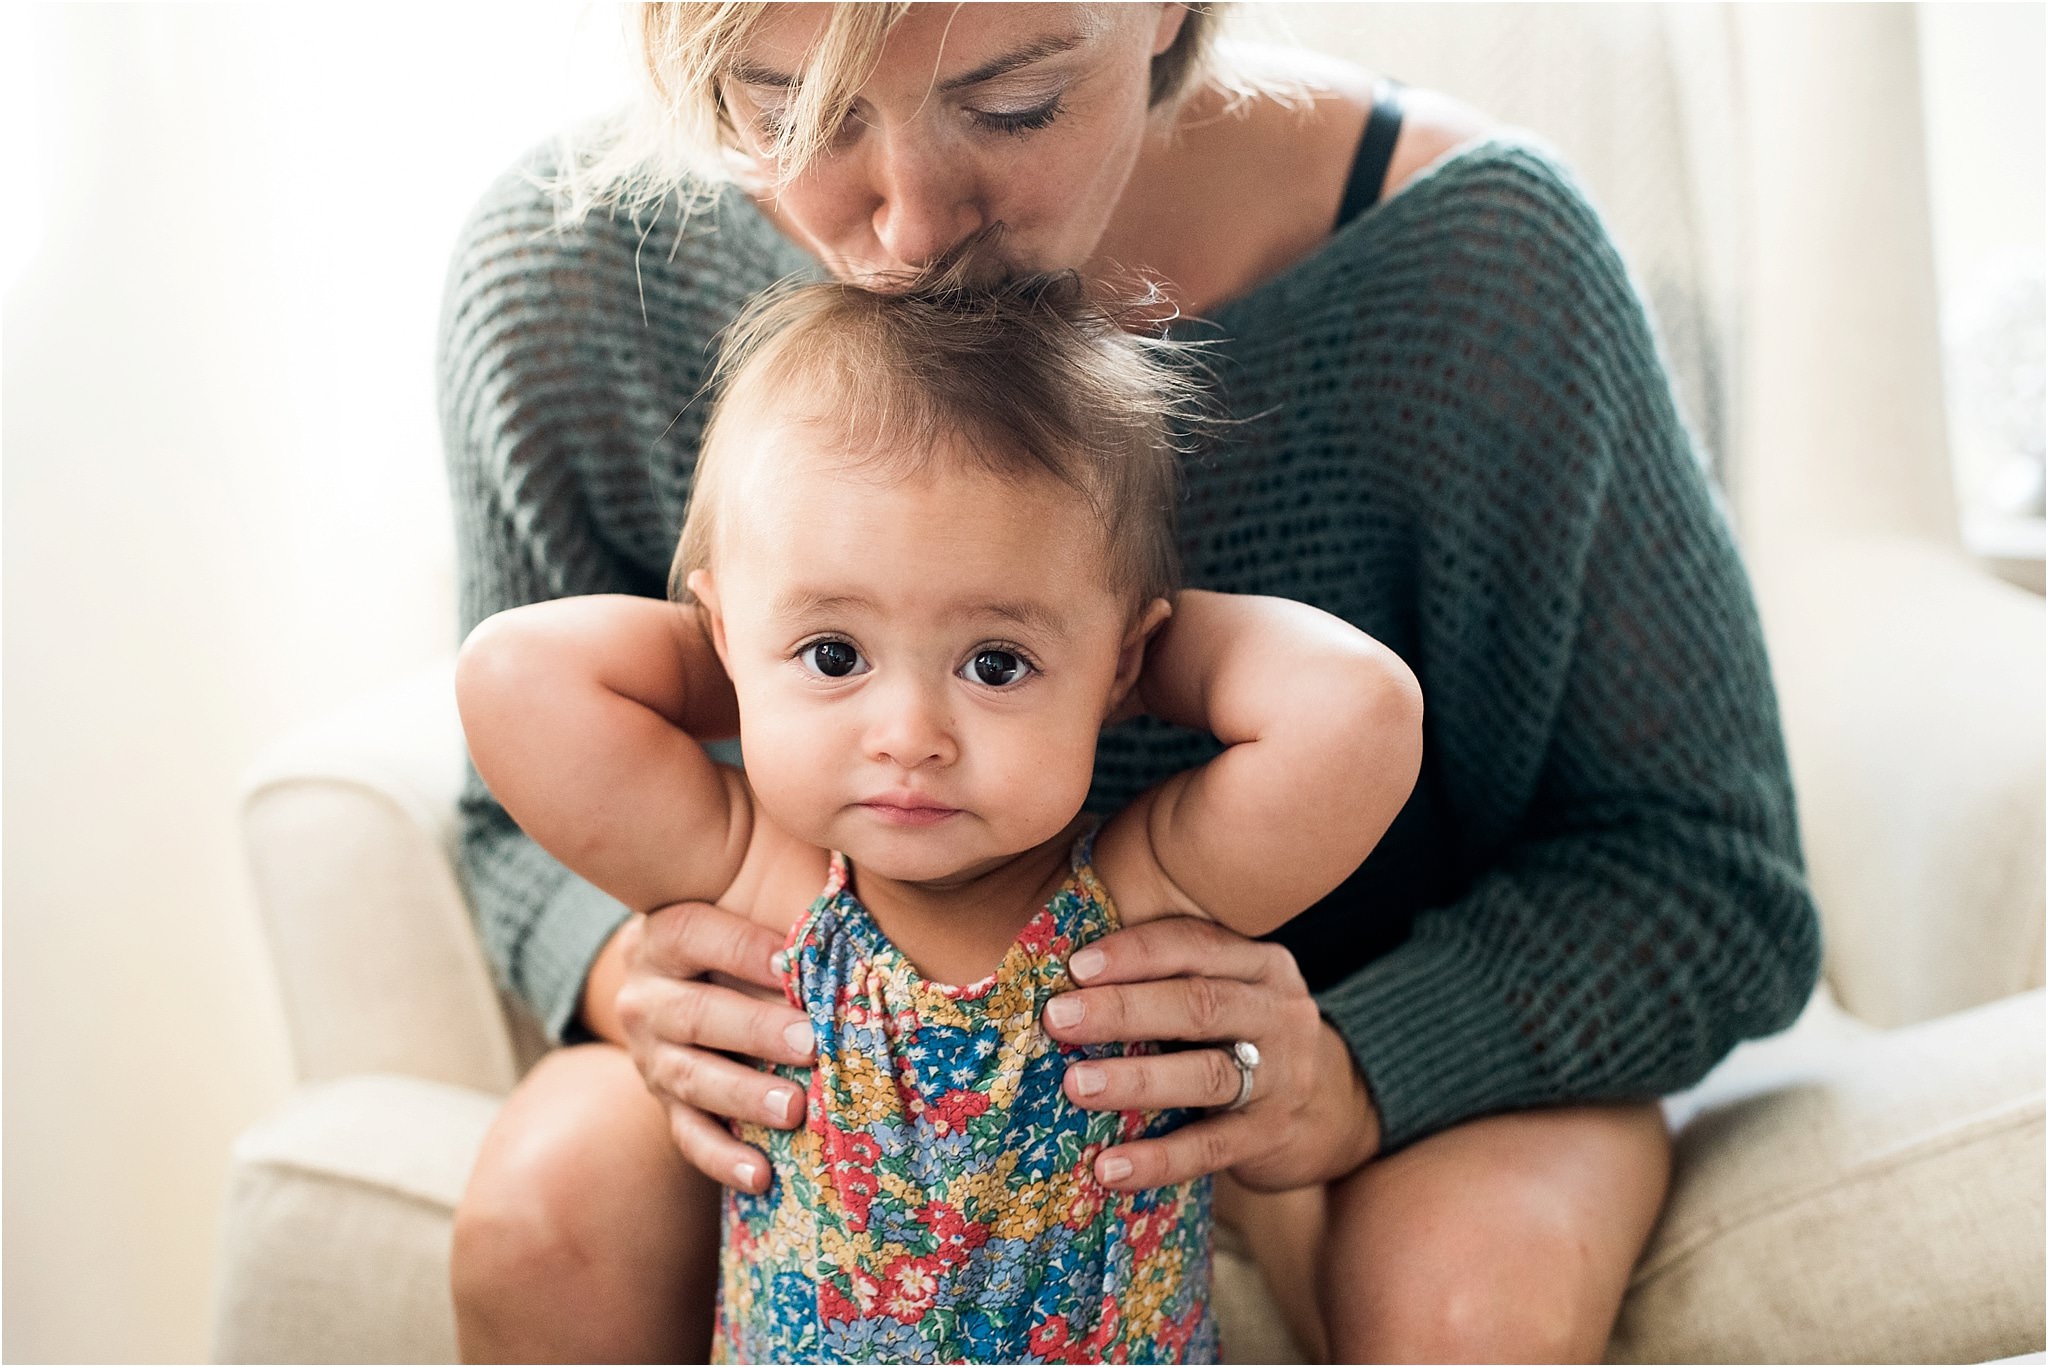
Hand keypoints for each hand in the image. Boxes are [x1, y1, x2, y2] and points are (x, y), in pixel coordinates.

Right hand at [593, 903, 816, 1194]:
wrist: (678, 975)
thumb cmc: (740, 930)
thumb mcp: (748, 898)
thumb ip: (789, 890)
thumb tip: (850, 874)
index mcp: (665, 935)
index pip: (695, 935)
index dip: (741, 948)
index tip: (791, 961)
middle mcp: (646, 996)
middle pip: (695, 1015)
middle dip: (754, 1029)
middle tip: (811, 1042)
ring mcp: (650, 1055)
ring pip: (690, 1078)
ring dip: (743, 1095)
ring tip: (795, 1108)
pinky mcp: (664, 1103)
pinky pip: (688, 1135)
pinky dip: (723, 1158)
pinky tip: (763, 1175)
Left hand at [1039, 916, 1381, 1191]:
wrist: (1333, 1107)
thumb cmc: (1242, 1034)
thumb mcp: (1227, 989)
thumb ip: (1170, 975)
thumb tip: (1064, 973)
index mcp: (1260, 963)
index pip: (1196, 945)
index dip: (1136, 953)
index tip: (1077, 966)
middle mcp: (1279, 1012)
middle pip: (1199, 1005)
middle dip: (1124, 1010)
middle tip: (1059, 1019)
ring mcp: (1282, 1077)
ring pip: (1206, 1074)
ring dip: (1137, 1080)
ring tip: (1076, 1086)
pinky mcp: (1272, 1136)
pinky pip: (1211, 1147)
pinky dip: (1159, 1159)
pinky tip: (1110, 1167)